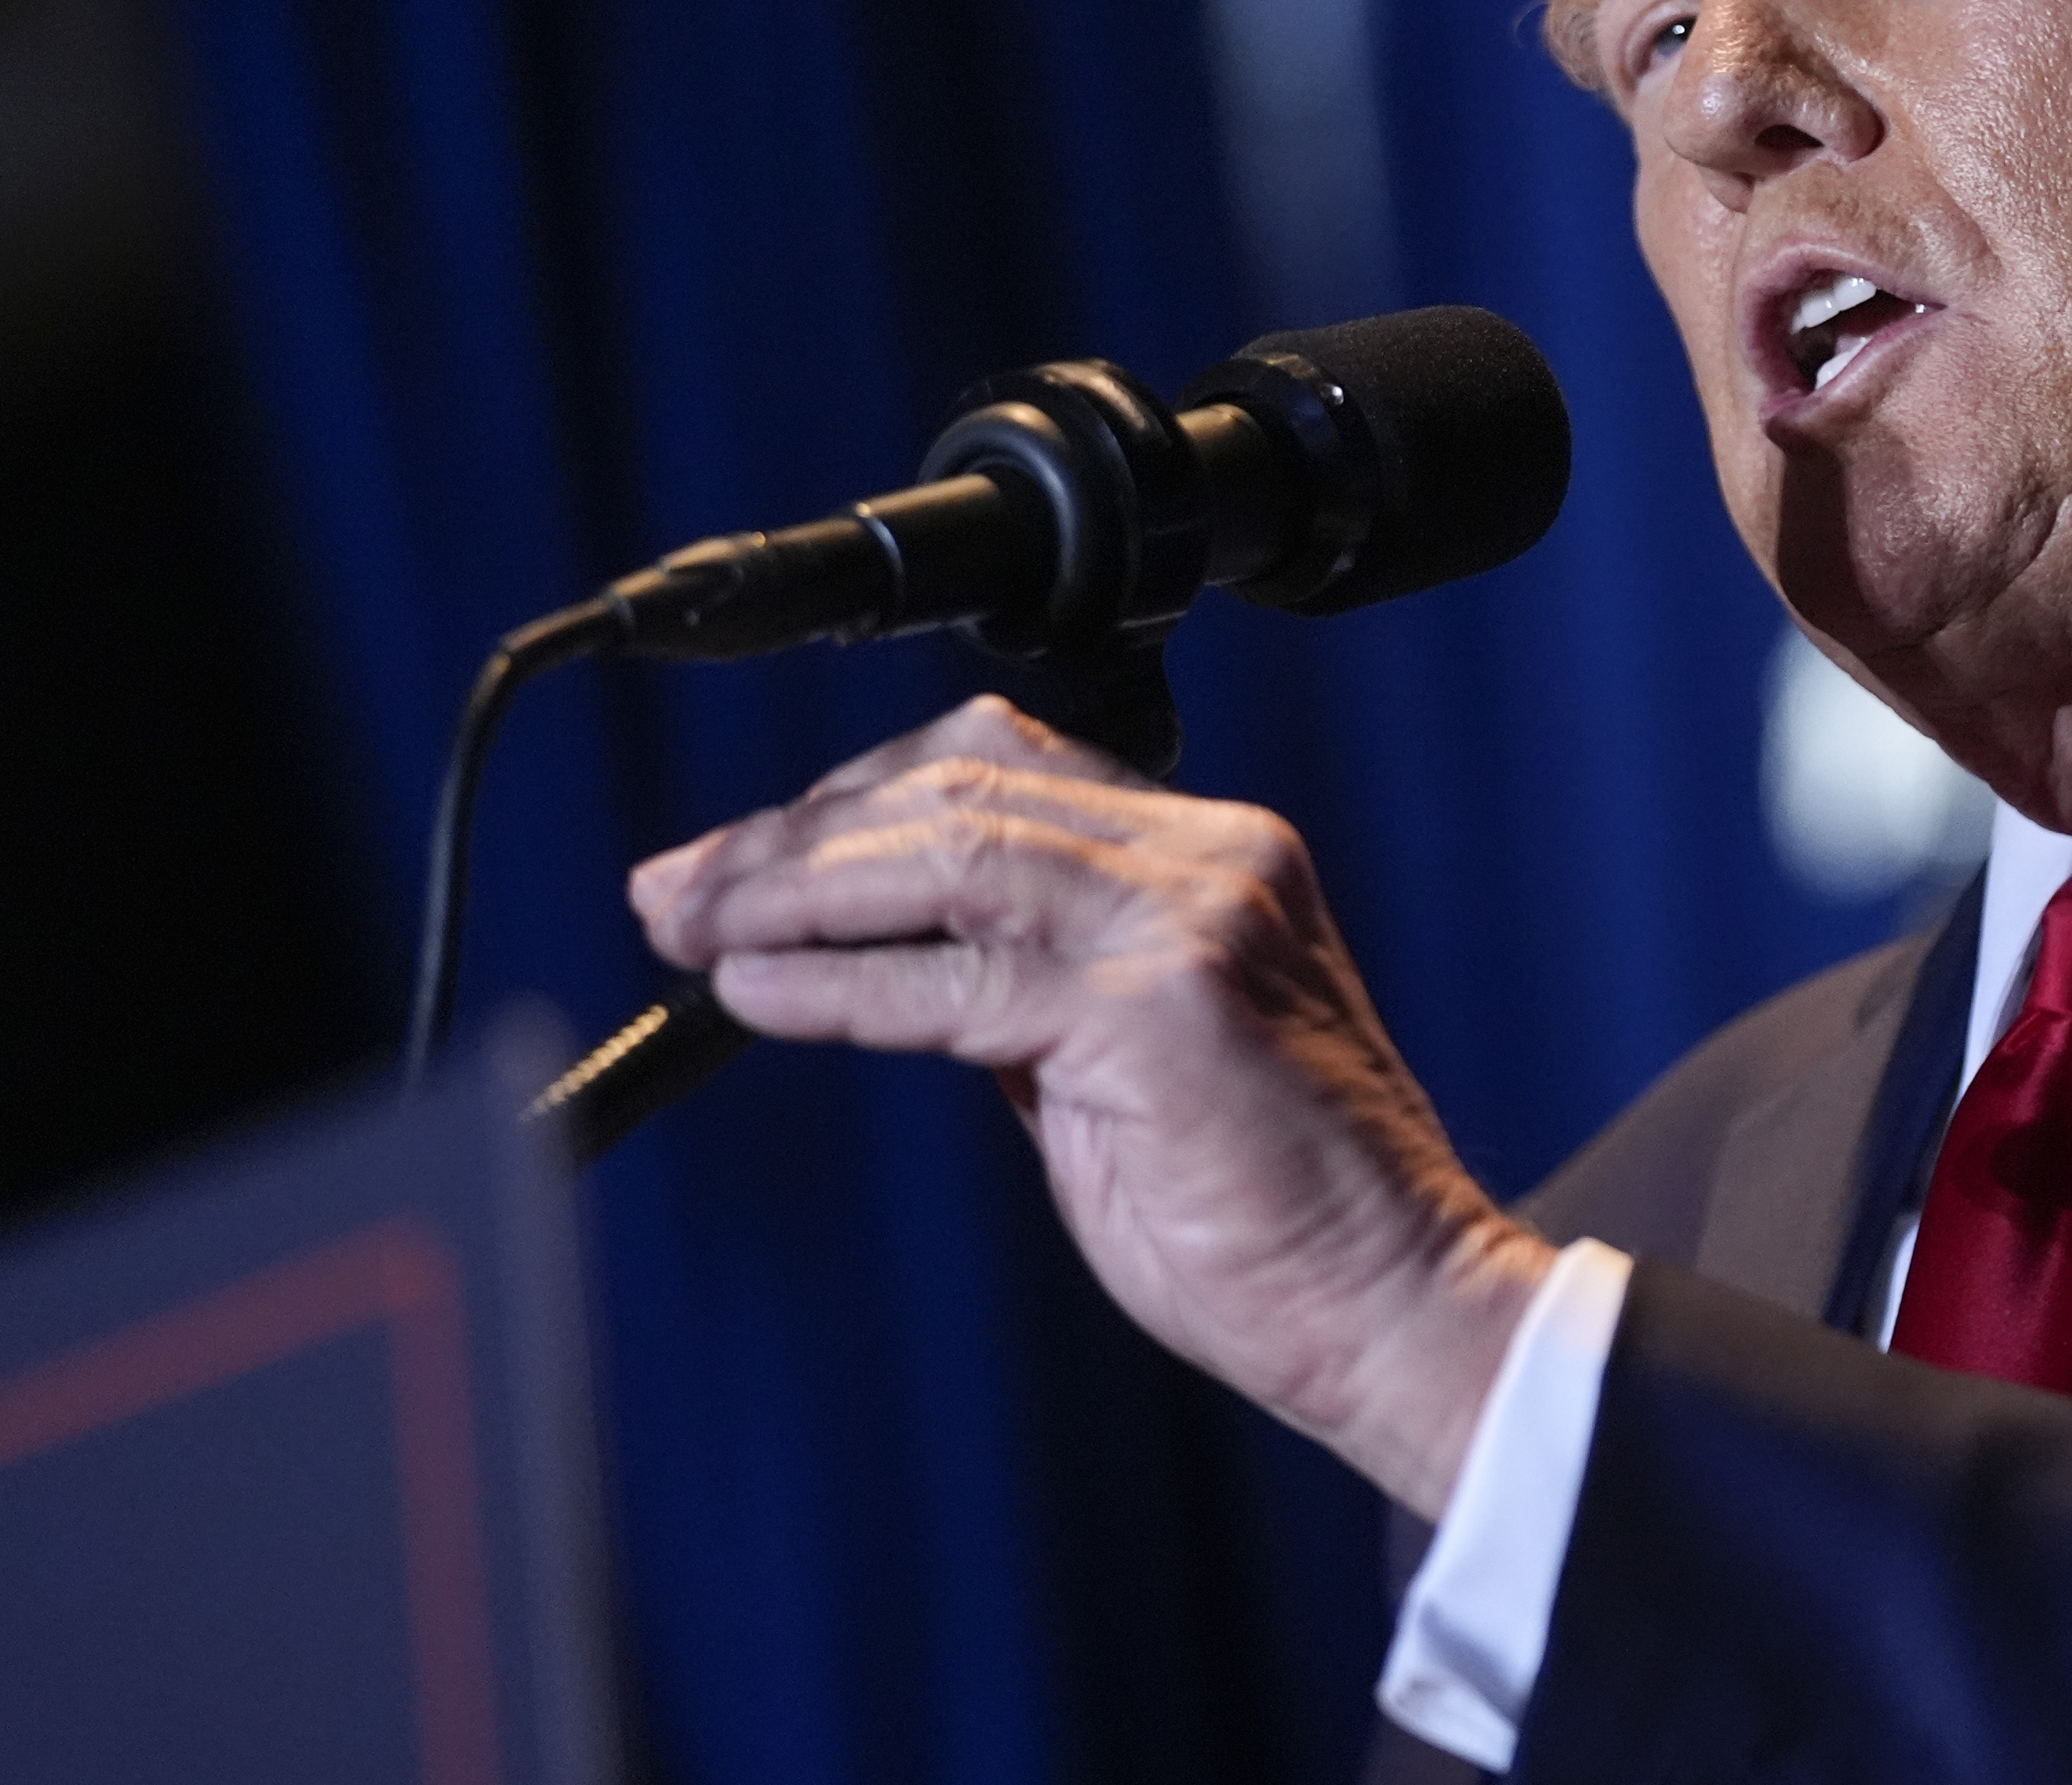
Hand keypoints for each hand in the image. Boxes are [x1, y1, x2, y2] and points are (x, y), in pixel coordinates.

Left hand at [627, 695, 1549, 1516]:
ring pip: (949, 852)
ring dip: (793, 888)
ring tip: (691, 930)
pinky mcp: (1161, 1008)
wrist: (1398, 1307)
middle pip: (960, 785)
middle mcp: (1211, 857)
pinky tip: (754, 996)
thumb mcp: (1126, 1064)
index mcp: (1213, 855)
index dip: (852, 800)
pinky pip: (956, 980)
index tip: (743, 862)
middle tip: (673, 890)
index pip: (1003, 764)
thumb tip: (876, 962)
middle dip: (792, 834)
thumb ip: (1026, 992)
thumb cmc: (1271, 1213)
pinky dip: (838, 982)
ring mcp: (1191, 921)